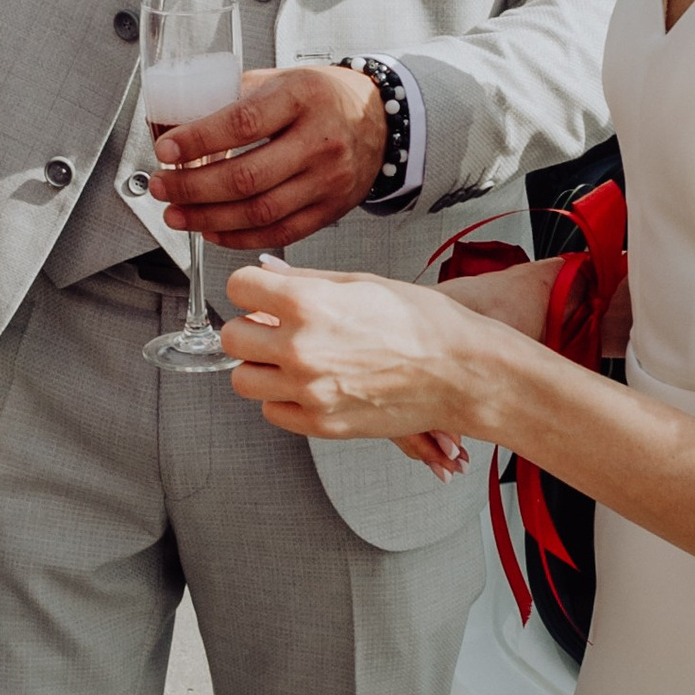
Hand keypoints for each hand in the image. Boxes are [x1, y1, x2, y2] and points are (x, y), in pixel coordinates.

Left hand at [150, 64, 385, 250]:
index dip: (199, 140)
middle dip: (192, 187)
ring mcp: (327, 180)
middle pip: (246, 176)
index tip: (166, 149)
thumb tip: (173, 119)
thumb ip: (232, 97)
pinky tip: (212, 231)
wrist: (380, 121)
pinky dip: (238, 237)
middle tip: (161, 187)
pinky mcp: (330, 210)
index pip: (243, 122)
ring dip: (208, 218)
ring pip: (259, 212)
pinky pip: (279, 233)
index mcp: (302, 97)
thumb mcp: (281, 79)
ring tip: (176, 214)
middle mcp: (319, 140)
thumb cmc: (322, 97)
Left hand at [220, 262, 514, 448]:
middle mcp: (301, 347)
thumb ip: (305, 279)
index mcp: (309, 303)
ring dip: (260, 367)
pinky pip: (272, 411)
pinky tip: (308, 384)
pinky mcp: (320, 423)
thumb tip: (268, 272)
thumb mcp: (362, 282)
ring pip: (243, 380)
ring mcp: (309, 389)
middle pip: (232, 338)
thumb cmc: (424, 324)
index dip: (250, 287)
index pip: (238, 288)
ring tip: (289, 359)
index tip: (259, 292)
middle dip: (249, 328)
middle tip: (272, 327)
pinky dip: (283, 399)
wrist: (462, 370)